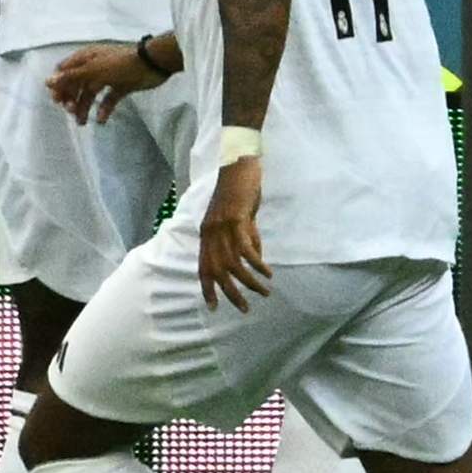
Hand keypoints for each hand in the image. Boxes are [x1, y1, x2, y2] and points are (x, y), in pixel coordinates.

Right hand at [46, 41, 169, 123]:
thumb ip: (71, 77)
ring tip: (82, 122)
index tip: (57, 100)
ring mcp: (108, 77)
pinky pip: (108, 100)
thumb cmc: (120, 64)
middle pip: (76, 84)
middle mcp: (95, 67)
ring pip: (90, 94)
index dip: (59, 85)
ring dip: (84, 107)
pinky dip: (103, 109)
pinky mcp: (121, 86)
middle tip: (71, 111)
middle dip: (71, 98)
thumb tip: (47, 81)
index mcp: (86, 58)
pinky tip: (101, 119)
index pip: (65, 71)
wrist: (153, 64)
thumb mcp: (93, 71)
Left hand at [196, 155, 270, 310]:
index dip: (208, 288)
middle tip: (244, 309)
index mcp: (207, 233)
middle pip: (217, 271)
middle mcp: (211, 233)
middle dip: (230, 293)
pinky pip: (246, 249)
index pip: (203, 267)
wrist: (239, 163)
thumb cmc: (240, 188)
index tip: (214, 308)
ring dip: (249, 282)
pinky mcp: (236, 219)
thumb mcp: (241, 216)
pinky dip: (257, 264)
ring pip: (233, 264)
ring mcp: (222, 226)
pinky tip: (267, 272)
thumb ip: (245, 236)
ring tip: (264, 292)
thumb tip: (255, 257)